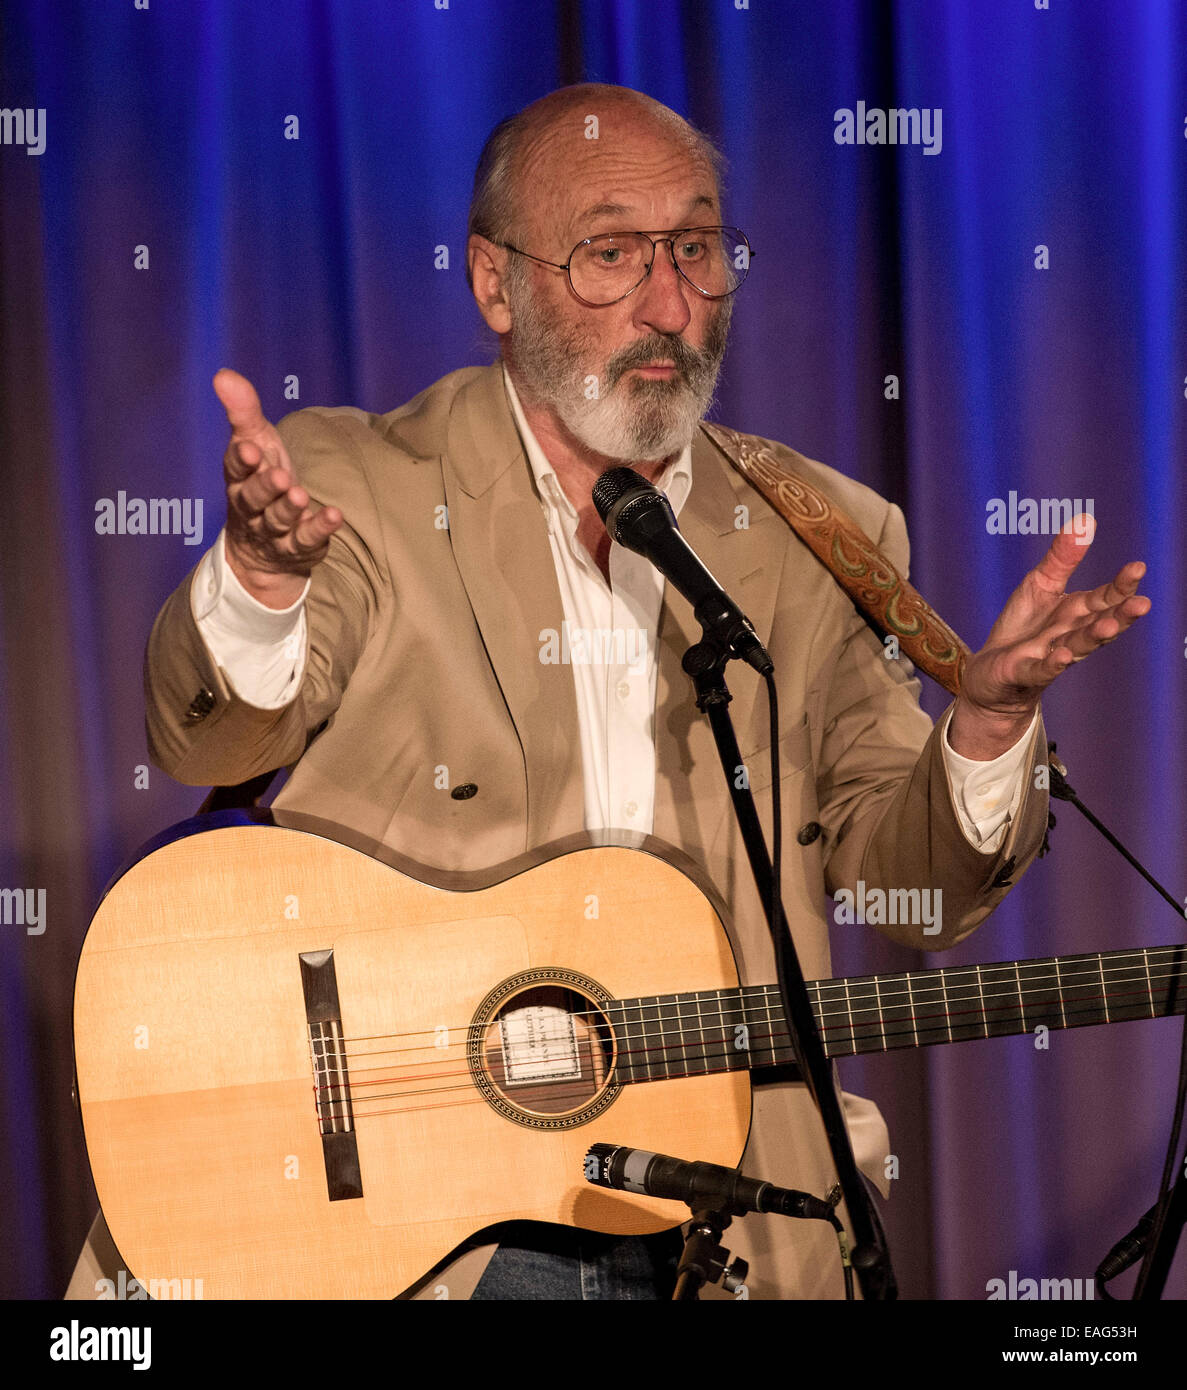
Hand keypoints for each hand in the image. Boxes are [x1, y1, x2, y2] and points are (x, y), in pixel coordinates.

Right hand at [214, 368, 343, 608]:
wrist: (261, 547)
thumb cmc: (260, 482)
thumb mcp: (254, 443)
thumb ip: (243, 412)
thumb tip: (223, 374)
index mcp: (239, 479)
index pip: (236, 469)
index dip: (242, 460)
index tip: (249, 449)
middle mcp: (252, 508)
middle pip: (254, 498)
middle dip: (265, 487)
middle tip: (279, 477)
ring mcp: (274, 531)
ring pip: (278, 520)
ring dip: (289, 508)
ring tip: (300, 495)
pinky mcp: (298, 547)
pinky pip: (307, 539)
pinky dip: (319, 528)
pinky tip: (334, 516)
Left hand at [949, 515, 1149, 758]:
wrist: (992, 670)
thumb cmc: (1023, 626)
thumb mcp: (1040, 584)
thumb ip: (1061, 558)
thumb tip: (1085, 520)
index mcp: (1077, 612)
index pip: (1105, 597)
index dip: (1121, 585)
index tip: (1138, 567)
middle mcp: (1071, 634)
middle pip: (1100, 624)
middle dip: (1121, 615)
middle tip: (1142, 604)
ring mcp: (1051, 656)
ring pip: (1078, 647)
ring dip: (1093, 637)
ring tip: (1108, 625)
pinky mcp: (1026, 673)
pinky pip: (1042, 669)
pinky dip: (1053, 664)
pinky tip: (1062, 656)